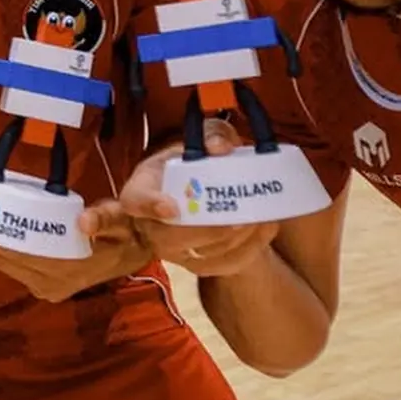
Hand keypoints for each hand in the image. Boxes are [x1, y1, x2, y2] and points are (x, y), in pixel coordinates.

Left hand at [0, 196, 149, 302]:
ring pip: (0, 263)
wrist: (138, 249)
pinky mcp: (43, 281)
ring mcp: (45, 285)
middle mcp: (50, 283)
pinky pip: (8, 264)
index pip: (16, 255)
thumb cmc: (127, 229)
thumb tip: (83, 220)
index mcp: (66, 269)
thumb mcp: (121, 219)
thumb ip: (104, 218)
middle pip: (0, 259)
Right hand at [115, 120, 279, 277]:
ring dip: (234, 240)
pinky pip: (224, 264)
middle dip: (206, 231)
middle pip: (169, 239)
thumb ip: (210, 135)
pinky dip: (250, 248)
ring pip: (201, 256)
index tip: (171, 207)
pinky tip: (266, 226)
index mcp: (142, 188)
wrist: (203, 191)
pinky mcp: (199, 264)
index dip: (149, 205)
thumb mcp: (200, 140)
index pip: (134, 201)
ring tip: (260, 218)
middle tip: (237, 219)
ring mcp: (174, 250)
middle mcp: (151, 225)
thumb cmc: (193, 161)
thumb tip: (221, 147)